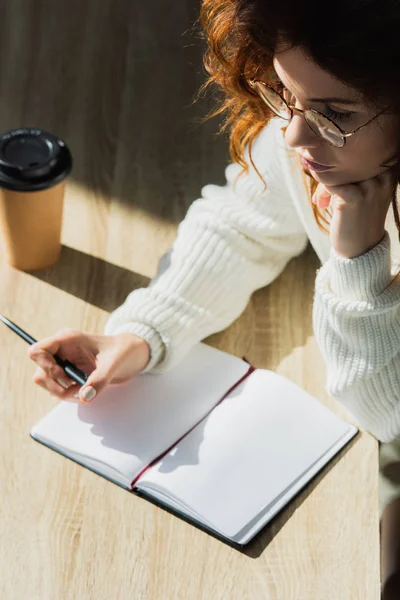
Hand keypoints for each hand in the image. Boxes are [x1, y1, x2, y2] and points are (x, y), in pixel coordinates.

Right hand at [28, 330, 150, 401]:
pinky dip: (68, 394)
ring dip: (61, 392)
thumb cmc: (124, 351)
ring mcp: (64, 363)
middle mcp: (61, 351)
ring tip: (83, 391)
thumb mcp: (113, 364)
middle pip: (39, 372)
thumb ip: (99, 380)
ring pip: (46, 383)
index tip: (64, 376)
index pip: (37, 351)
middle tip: (76, 389)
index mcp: (67, 339)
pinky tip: (84, 391)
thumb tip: (84, 397)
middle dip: (55, 385)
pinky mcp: (69, 375)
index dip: (45, 367)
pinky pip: (58, 389)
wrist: (132, 354)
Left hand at [312, 168, 397, 257]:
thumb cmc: (357, 218)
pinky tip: (322, 203)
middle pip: (348, 161)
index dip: (341, 165)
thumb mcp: (360, 192)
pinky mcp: (355, 198)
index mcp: (388, 173)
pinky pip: (330, 182)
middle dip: (331, 175)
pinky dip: (322, 191)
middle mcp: (383, 178)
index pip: (360, 156)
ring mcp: (370, 187)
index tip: (330, 179)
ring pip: (338, 171)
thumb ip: (350, 174)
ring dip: (324, 184)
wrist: (360, 248)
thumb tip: (322, 161)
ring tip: (322, 201)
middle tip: (323, 195)